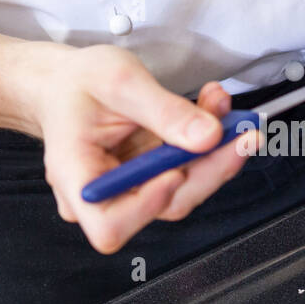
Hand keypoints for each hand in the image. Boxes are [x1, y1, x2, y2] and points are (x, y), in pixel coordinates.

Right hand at [18, 44, 257, 253]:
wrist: (67, 84)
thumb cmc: (77, 84)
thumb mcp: (119, 81)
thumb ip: (164, 110)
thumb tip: (208, 136)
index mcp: (75, 176)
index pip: (110, 221)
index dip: (149, 204)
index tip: (177, 169)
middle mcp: (102, 195)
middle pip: (164, 205)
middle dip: (208, 167)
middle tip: (238, 132)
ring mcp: (128, 192)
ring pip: (184, 189)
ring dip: (213, 151)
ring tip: (222, 109)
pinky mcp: (149, 182)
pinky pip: (186, 172)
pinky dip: (205, 144)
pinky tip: (213, 114)